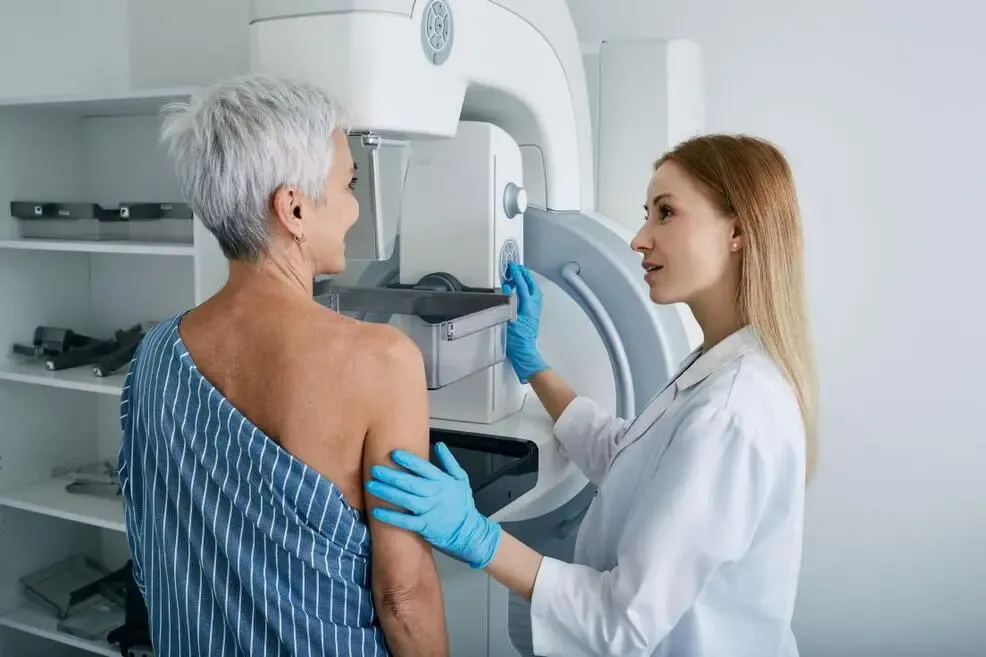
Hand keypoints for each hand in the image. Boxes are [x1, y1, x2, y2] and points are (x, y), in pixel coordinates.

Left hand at [367, 443, 501, 569]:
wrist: (468, 531)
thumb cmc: (462, 504)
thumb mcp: (462, 479)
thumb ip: (450, 462)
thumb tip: (439, 445)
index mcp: (443, 482)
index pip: (424, 468)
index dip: (409, 460)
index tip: (394, 453)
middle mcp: (435, 495)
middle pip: (411, 483)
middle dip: (391, 476)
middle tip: (375, 469)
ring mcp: (429, 511)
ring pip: (406, 500)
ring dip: (387, 493)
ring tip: (371, 486)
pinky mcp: (424, 527)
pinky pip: (406, 521)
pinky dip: (391, 517)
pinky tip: (377, 511)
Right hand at [501, 262, 549, 382]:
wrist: (524, 353)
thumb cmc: (516, 340)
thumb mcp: (509, 320)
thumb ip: (509, 302)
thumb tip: (508, 289)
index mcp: (528, 307)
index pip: (523, 286)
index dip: (517, 275)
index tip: (512, 267)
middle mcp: (534, 307)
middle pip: (532, 286)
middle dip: (525, 275)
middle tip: (518, 268)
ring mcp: (534, 311)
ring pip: (534, 291)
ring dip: (528, 282)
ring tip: (521, 276)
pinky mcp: (532, 315)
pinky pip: (533, 297)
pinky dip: (528, 289)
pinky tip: (523, 290)